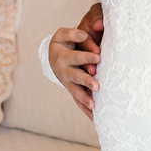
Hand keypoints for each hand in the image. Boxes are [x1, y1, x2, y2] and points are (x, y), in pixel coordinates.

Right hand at [47, 3, 103, 119]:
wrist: (52, 57)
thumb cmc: (62, 44)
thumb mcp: (62, 35)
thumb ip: (73, 33)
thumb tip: (83, 35)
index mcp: (63, 57)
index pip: (76, 57)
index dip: (87, 57)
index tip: (98, 57)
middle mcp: (65, 72)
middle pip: (76, 77)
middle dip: (86, 81)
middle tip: (97, 86)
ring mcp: (68, 83)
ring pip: (76, 92)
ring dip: (85, 99)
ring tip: (94, 105)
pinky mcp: (72, 90)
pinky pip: (78, 101)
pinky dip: (84, 109)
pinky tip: (94, 117)